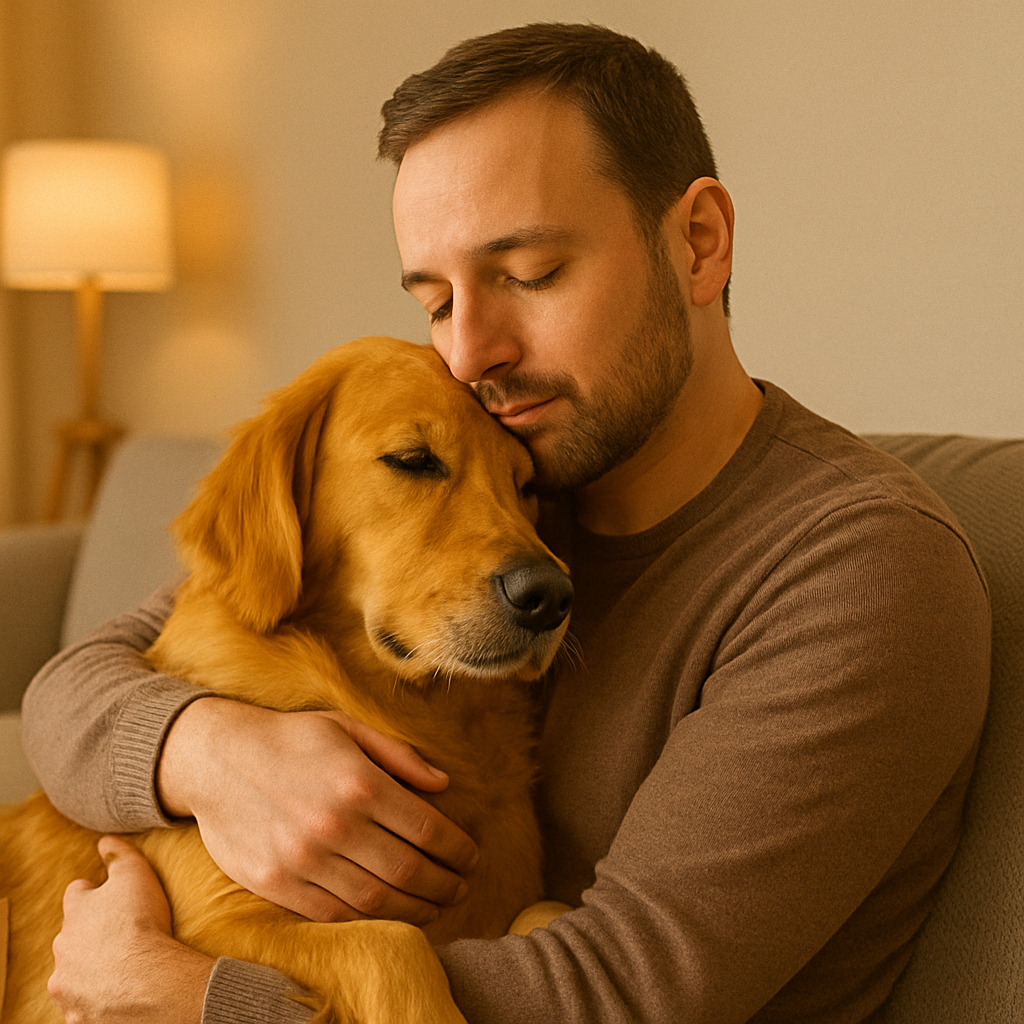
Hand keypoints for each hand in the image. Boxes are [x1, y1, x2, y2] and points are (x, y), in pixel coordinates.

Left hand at [49, 836, 213, 1023]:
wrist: (143, 980)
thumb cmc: (139, 923)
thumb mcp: (135, 874)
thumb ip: (118, 854)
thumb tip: (105, 840)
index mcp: (74, 913)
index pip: (77, 893)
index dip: (94, 891)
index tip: (111, 896)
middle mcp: (62, 950)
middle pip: (72, 936)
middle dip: (91, 934)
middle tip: (122, 934)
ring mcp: (66, 986)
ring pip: (74, 973)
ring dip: (92, 969)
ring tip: (123, 968)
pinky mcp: (77, 1016)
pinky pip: (85, 1004)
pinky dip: (98, 998)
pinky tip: (121, 993)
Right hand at [157, 699, 478, 923]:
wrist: (216, 758)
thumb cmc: (291, 739)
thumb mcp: (348, 728)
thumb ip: (399, 756)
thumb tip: (443, 785)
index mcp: (359, 783)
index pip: (428, 830)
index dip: (458, 850)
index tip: (471, 857)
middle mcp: (335, 824)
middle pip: (409, 870)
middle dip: (445, 884)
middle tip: (461, 888)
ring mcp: (303, 858)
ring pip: (375, 899)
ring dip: (415, 909)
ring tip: (434, 906)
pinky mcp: (276, 883)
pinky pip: (333, 913)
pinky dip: (368, 919)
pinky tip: (387, 913)